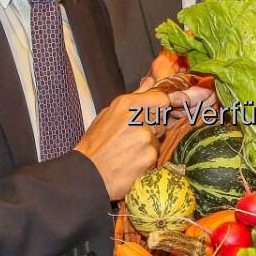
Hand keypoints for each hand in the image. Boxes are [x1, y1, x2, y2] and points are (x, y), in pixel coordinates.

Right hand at [74, 82, 169, 199]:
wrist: (88, 174)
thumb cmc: (95, 144)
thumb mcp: (108, 114)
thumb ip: (133, 98)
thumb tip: (150, 82)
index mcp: (126, 104)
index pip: (161, 98)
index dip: (165, 104)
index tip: (167, 109)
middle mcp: (138, 117)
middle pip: (161, 119)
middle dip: (152, 127)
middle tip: (132, 138)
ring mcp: (146, 137)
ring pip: (158, 137)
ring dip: (149, 144)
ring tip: (129, 151)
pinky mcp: (150, 155)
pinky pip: (156, 154)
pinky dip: (147, 158)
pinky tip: (132, 162)